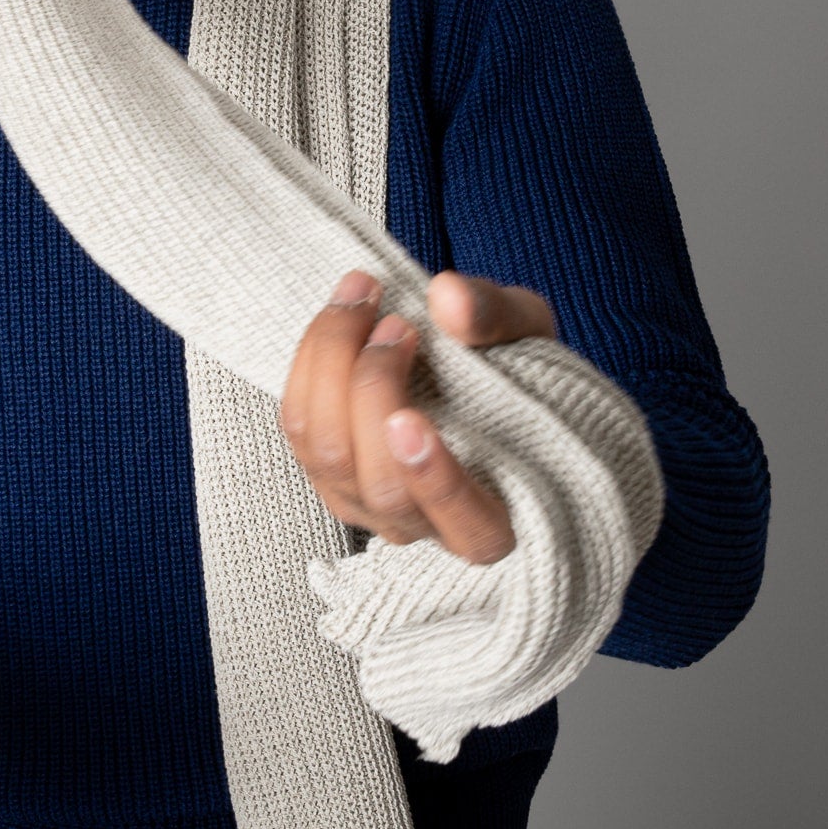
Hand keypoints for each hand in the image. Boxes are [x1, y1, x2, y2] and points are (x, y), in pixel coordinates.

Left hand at [279, 268, 556, 561]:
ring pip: (328, 455)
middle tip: (398, 322)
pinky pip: (299, 427)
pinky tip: (341, 314)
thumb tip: (446, 297)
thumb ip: (498, 318)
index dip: (437, 482)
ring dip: (334, 363)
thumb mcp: (528, 336)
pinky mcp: (324, 471)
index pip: (473, 531)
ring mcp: (365, 505)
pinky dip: (311, 361)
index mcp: (497, 518)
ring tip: (365, 297)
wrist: (476, 379)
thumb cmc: (516, 370)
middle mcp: (425, 527)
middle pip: (383, 485)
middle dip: (376, 390)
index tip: (410, 420)